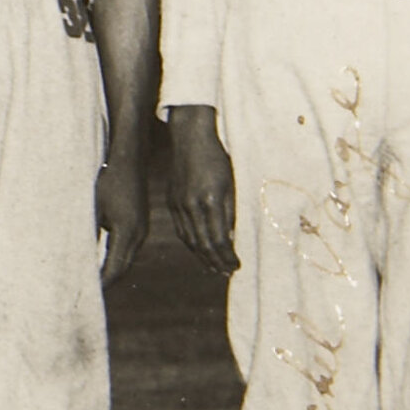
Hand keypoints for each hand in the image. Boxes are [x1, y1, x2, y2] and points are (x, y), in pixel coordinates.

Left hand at [95, 145, 149, 286]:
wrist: (128, 160)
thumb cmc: (107, 180)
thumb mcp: (92, 206)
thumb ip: (88, 232)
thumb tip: (75, 256)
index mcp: (127, 233)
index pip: (114, 269)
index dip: (101, 284)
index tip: (87, 296)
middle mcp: (139, 235)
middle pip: (122, 268)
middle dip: (106, 282)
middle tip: (87, 297)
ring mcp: (142, 230)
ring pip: (126, 259)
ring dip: (112, 271)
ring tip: (93, 283)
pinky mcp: (139, 224)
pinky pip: (128, 248)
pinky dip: (116, 259)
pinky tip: (102, 262)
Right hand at [166, 107, 239, 275]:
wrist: (190, 138)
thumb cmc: (217, 159)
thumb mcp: (231, 185)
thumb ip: (230, 213)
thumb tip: (231, 239)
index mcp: (209, 201)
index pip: (218, 240)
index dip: (227, 257)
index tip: (237, 265)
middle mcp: (191, 206)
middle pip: (202, 244)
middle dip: (216, 261)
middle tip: (227, 272)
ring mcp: (178, 204)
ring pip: (189, 239)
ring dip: (203, 256)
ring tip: (214, 267)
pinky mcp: (172, 201)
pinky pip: (181, 229)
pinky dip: (191, 243)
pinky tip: (199, 248)